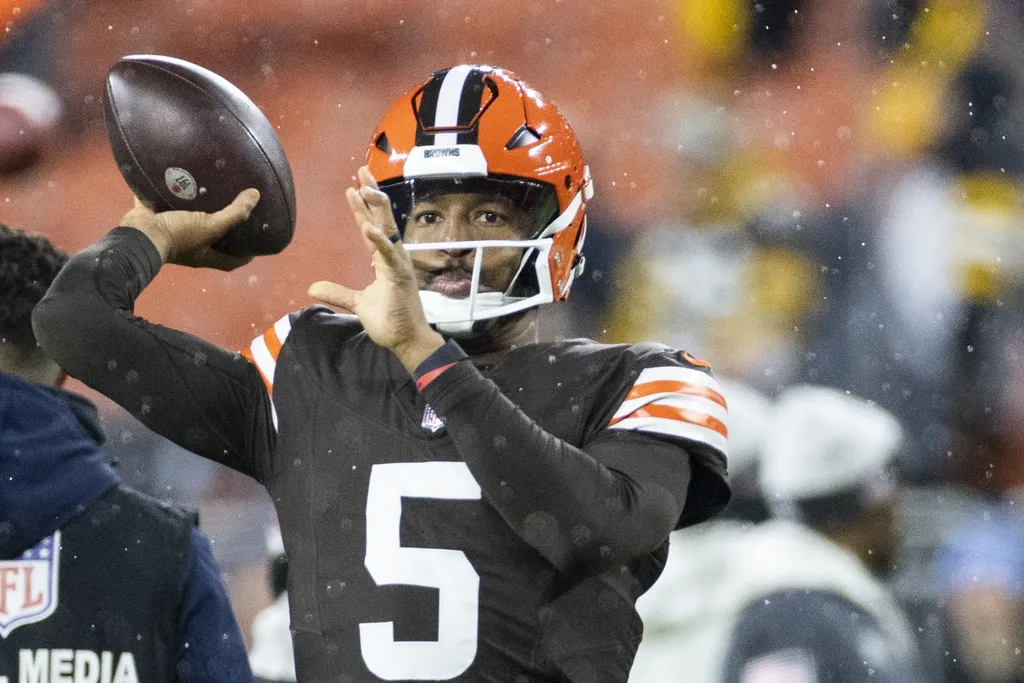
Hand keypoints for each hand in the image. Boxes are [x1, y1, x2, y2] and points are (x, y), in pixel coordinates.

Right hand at [119, 189, 259, 270]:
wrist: (138, 233)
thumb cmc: (178, 236)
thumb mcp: (210, 226)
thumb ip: (233, 214)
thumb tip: (256, 196)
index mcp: (207, 254)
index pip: (235, 259)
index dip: (249, 252)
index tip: (261, 238)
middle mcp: (193, 246)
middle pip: (215, 238)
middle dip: (228, 226)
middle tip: (242, 208)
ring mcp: (175, 233)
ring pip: (192, 219)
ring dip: (202, 208)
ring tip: (217, 189)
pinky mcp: (160, 217)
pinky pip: (168, 202)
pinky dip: (174, 192)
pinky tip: (185, 178)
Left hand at [308, 166, 442, 370]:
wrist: (406, 341)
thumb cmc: (390, 321)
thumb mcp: (357, 304)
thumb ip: (337, 292)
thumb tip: (312, 288)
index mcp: (384, 260)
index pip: (371, 227)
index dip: (361, 208)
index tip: (352, 188)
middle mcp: (393, 257)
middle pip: (381, 220)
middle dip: (372, 195)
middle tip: (361, 172)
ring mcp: (399, 265)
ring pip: (388, 230)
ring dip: (377, 209)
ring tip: (365, 189)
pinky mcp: (401, 278)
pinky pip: (389, 256)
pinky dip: (379, 241)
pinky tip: (369, 227)